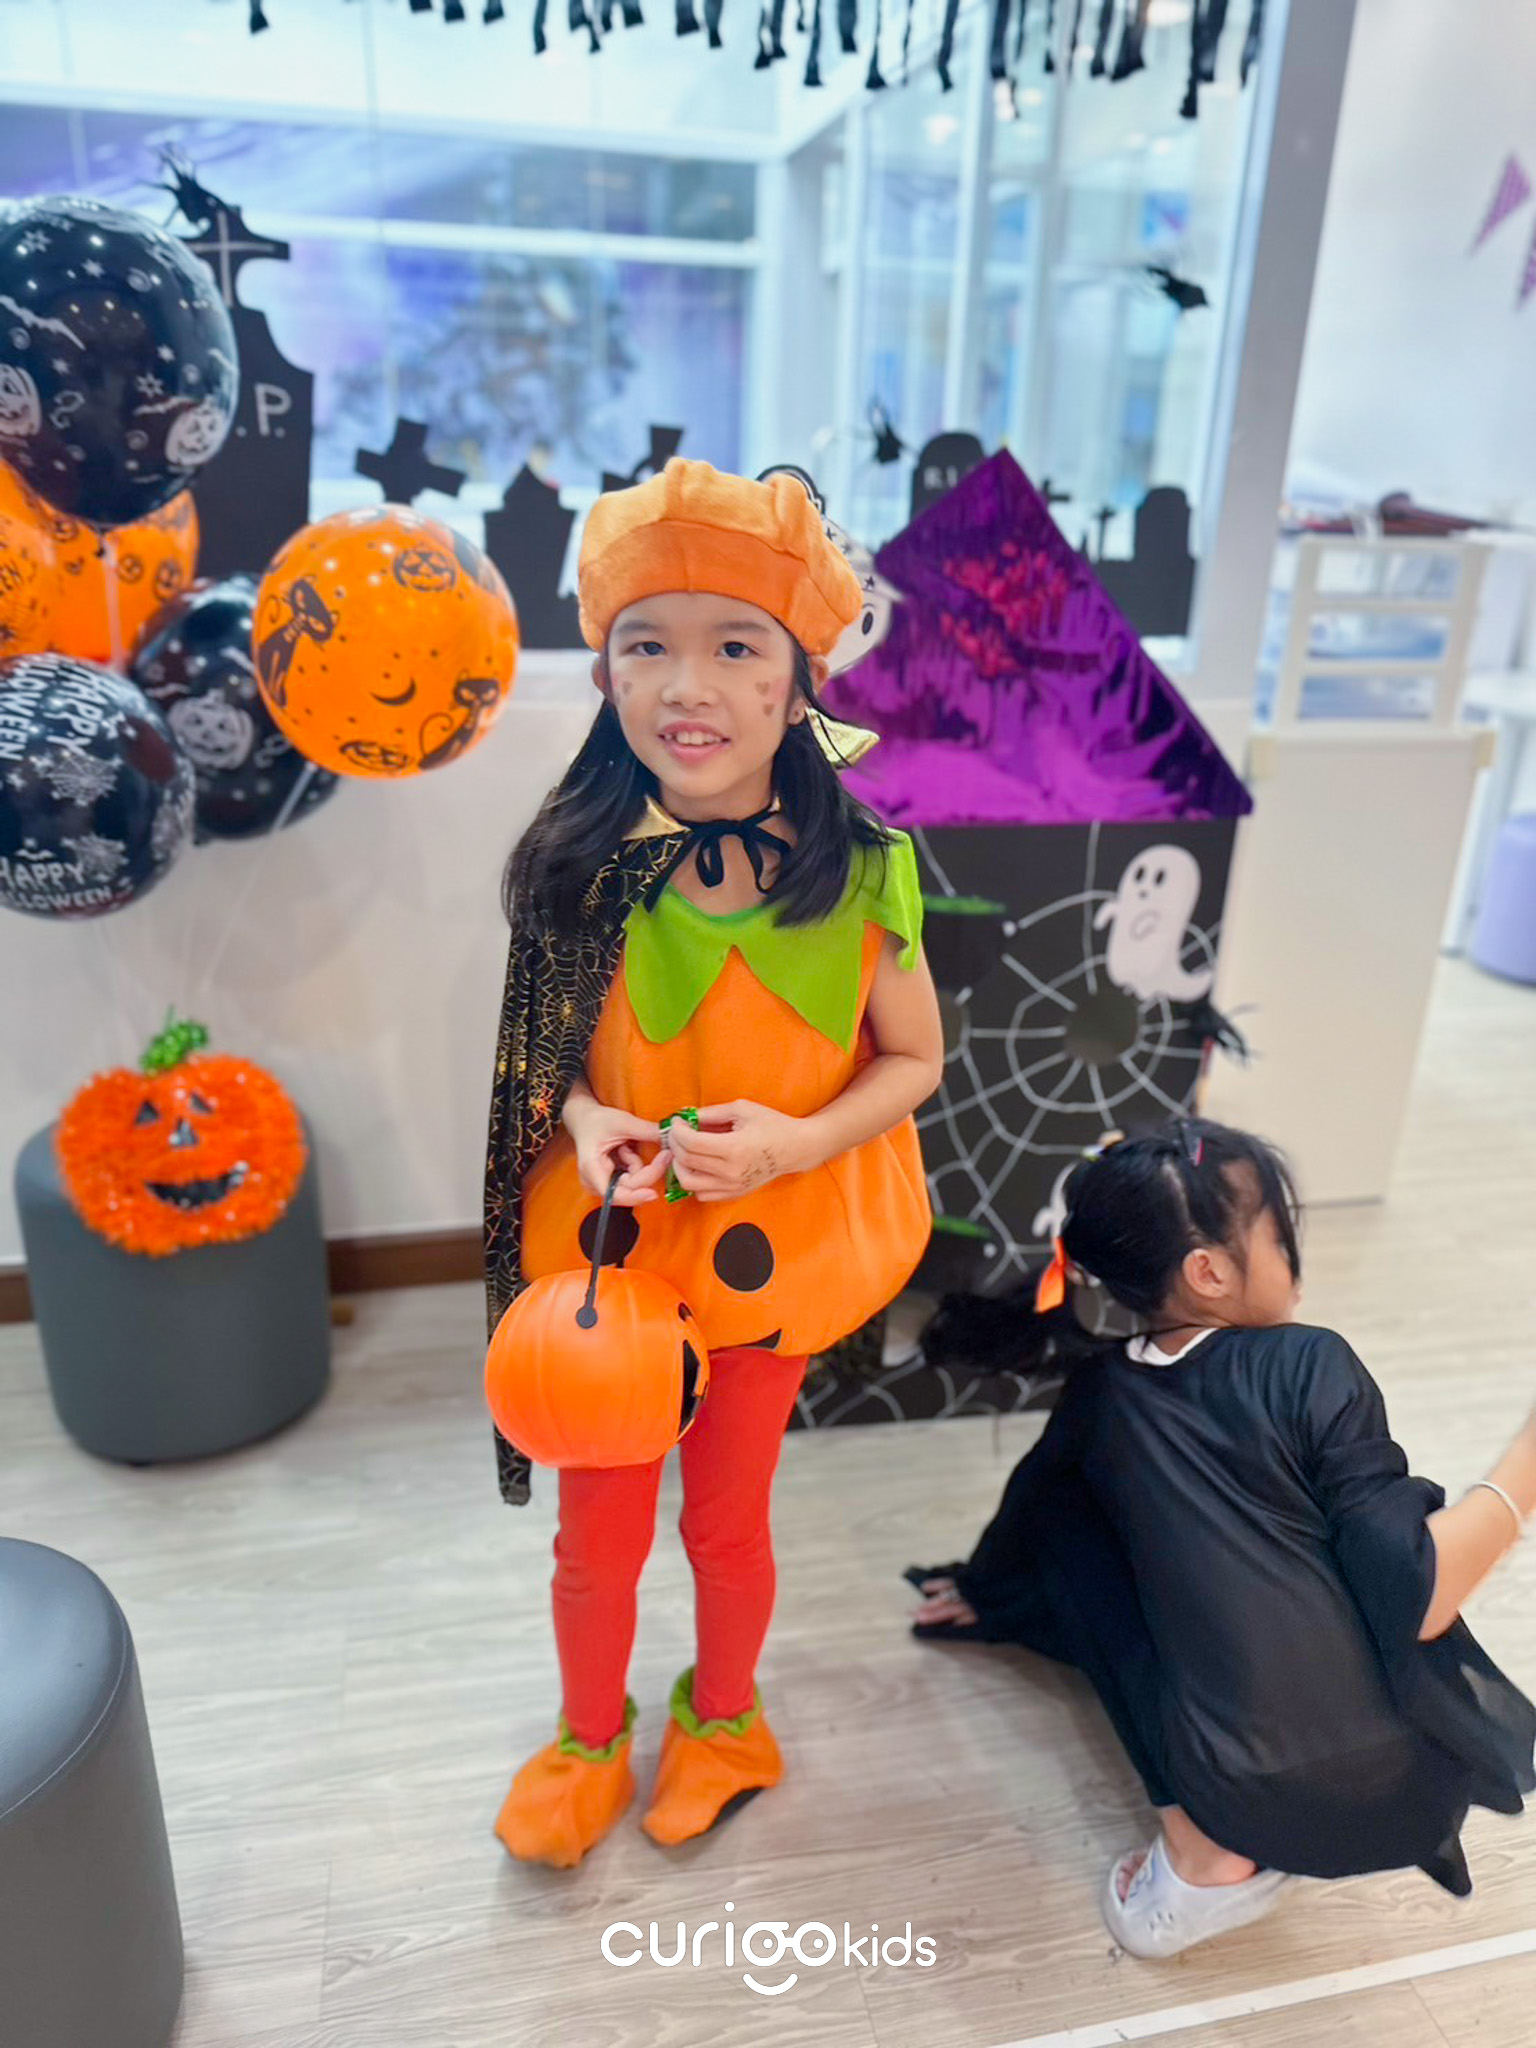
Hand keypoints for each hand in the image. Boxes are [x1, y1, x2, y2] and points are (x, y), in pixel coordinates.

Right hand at [563, 1093, 666, 1207]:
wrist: (585, 1120)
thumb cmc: (597, 1121)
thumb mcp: (622, 1121)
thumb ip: (647, 1131)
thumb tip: (672, 1136)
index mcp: (591, 1169)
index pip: (614, 1194)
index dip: (635, 1196)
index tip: (653, 1193)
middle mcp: (594, 1182)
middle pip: (629, 1189)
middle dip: (648, 1171)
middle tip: (665, 1154)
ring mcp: (602, 1184)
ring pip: (633, 1186)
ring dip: (638, 1166)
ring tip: (627, 1146)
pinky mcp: (611, 1183)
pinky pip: (632, 1182)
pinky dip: (635, 1166)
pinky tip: (626, 1152)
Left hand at [663, 1100, 820, 1202]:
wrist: (795, 1148)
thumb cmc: (772, 1125)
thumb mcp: (742, 1109)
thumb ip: (711, 1113)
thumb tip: (686, 1116)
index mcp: (734, 1148)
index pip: (691, 1143)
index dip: (677, 1131)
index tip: (677, 1121)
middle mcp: (731, 1171)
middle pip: (687, 1162)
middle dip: (674, 1145)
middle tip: (677, 1133)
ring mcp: (732, 1186)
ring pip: (689, 1183)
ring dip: (680, 1166)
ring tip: (683, 1151)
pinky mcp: (734, 1194)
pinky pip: (702, 1194)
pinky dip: (694, 1181)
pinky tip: (698, 1165)